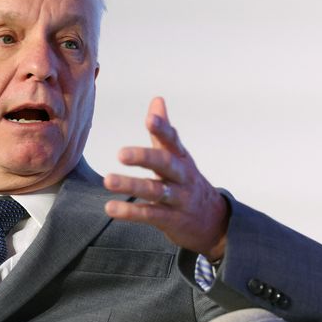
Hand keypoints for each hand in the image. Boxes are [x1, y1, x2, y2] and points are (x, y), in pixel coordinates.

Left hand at [103, 97, 228, 260]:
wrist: (214, 222)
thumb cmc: (188, 183)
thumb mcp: (179, 156)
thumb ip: (164, 132)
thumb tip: (157, 100)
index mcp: (181, 159)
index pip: (172, 140)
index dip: (162, 129)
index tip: (150, 118)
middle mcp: (182, 177)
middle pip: (165, 164)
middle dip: (144, 158)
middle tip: (121, 154)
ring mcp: (179, 199)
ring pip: (155, 191)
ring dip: (131, 186)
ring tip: (107, 180)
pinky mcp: (172, 220)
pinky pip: (150, 215)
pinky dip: (130, 212)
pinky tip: (111, 208)